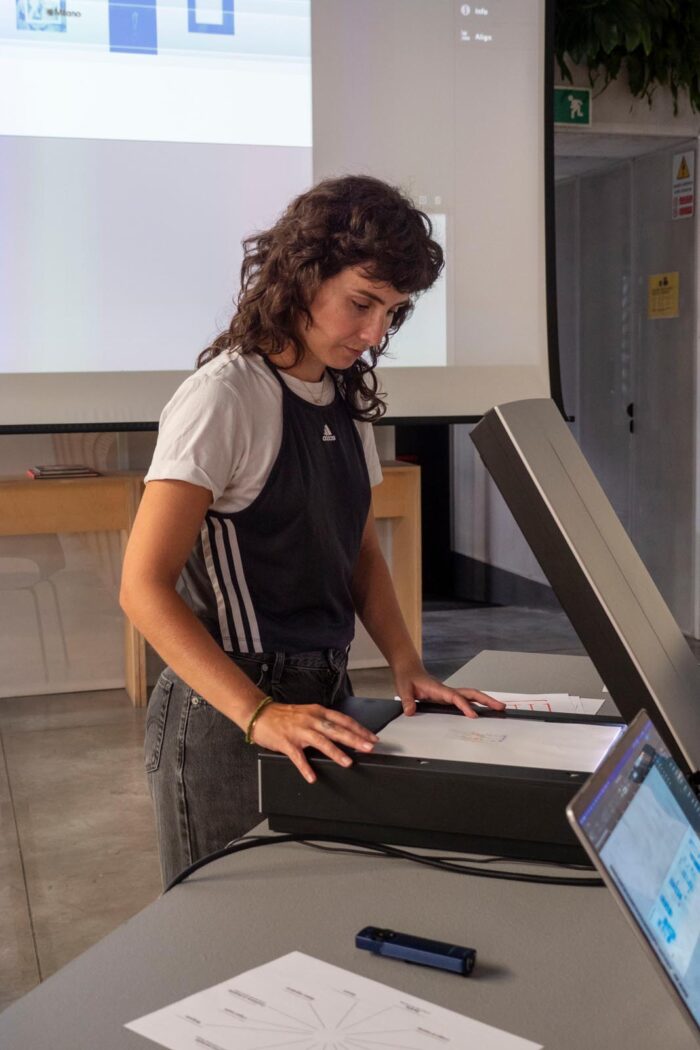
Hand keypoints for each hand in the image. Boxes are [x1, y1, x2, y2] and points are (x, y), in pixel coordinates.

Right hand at [250, 702, 378, 783]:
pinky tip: (312, 776)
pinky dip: (305, 767)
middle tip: (369, 748)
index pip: (343, 720)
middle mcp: (310, 720)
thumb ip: (323, 721)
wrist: (260, 714)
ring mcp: (298, 731)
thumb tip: (342, 732)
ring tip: (348, 763)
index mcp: (318, 712)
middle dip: (354, 739)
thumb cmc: (284, 716)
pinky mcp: (286, 742)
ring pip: (321, 741)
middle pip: (336, 729)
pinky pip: (298, 757)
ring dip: (335, 752)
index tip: (372, 737)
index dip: (359, 729)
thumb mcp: (307, 713)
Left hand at [394, 663, 505, 718]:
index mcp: (438, 689)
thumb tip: (410, 711)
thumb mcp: (403, 688)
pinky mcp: (448, 697)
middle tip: (500, 707)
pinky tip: (483, 711)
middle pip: (471, 693)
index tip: (473, 716)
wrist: (409, 669)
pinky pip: (465, 700)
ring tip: (499, 709)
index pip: (454, 697)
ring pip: (471, 695)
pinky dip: (476, 704)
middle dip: (486, 700)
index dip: (465, 706)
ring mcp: (449, 693)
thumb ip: (407, 700)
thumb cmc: (408, 677)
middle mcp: (447, 690)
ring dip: (485, 701)